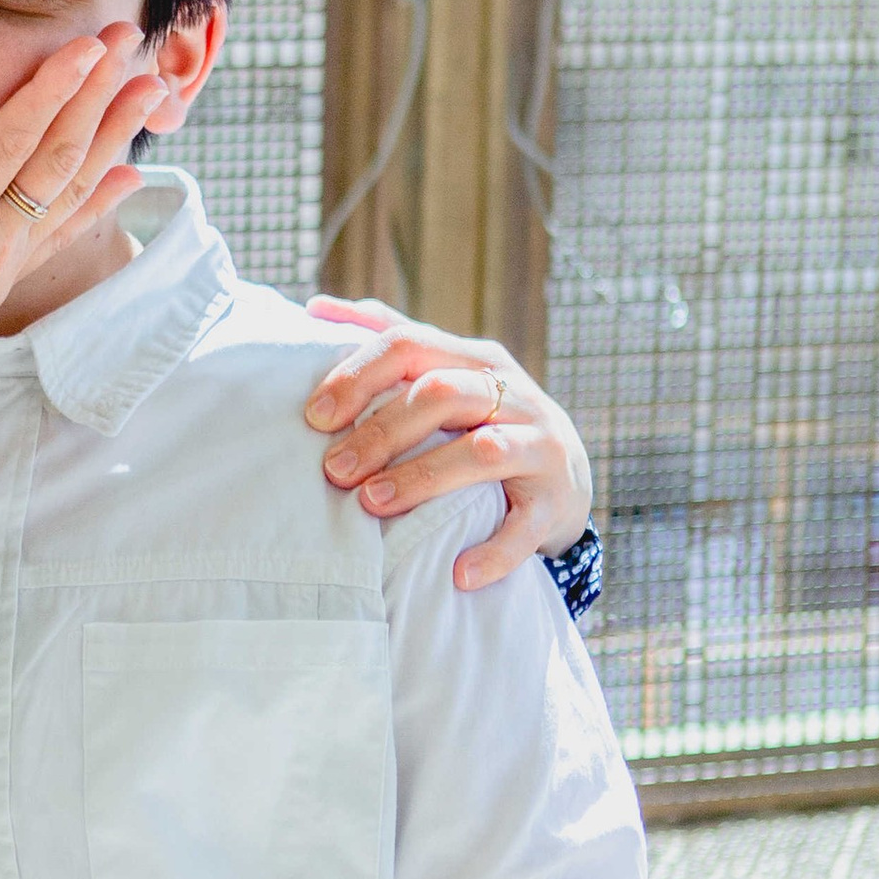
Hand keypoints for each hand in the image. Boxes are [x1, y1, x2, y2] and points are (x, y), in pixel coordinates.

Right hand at [0, 27, 172, 476]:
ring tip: (151, 91)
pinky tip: (131, 177)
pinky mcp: (0, 285)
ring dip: (111, 135)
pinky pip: (62, 233)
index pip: (11, 147)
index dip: (49, 92)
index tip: (88, 46)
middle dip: (94, 94)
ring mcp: (2, 265)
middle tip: (132, 38)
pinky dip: (101, 201)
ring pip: (70, 188)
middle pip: (55, 158)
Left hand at [304, 299, 594, 588]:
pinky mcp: (555, 499)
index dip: (357, 374)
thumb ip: (388, 338)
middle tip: (333, 469)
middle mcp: (510, 393)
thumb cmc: (483, 423)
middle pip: (441, 393)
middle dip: (381, 430)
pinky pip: (525, 526)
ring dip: (422, 478)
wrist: (565, 478)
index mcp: (473, 359)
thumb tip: (317, 306)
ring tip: (372, 503)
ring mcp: (538, 445)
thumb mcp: (446, 373)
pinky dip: (493, 551)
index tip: (313, 417)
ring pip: (482, 452)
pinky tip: (457, 573)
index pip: (409, 344)